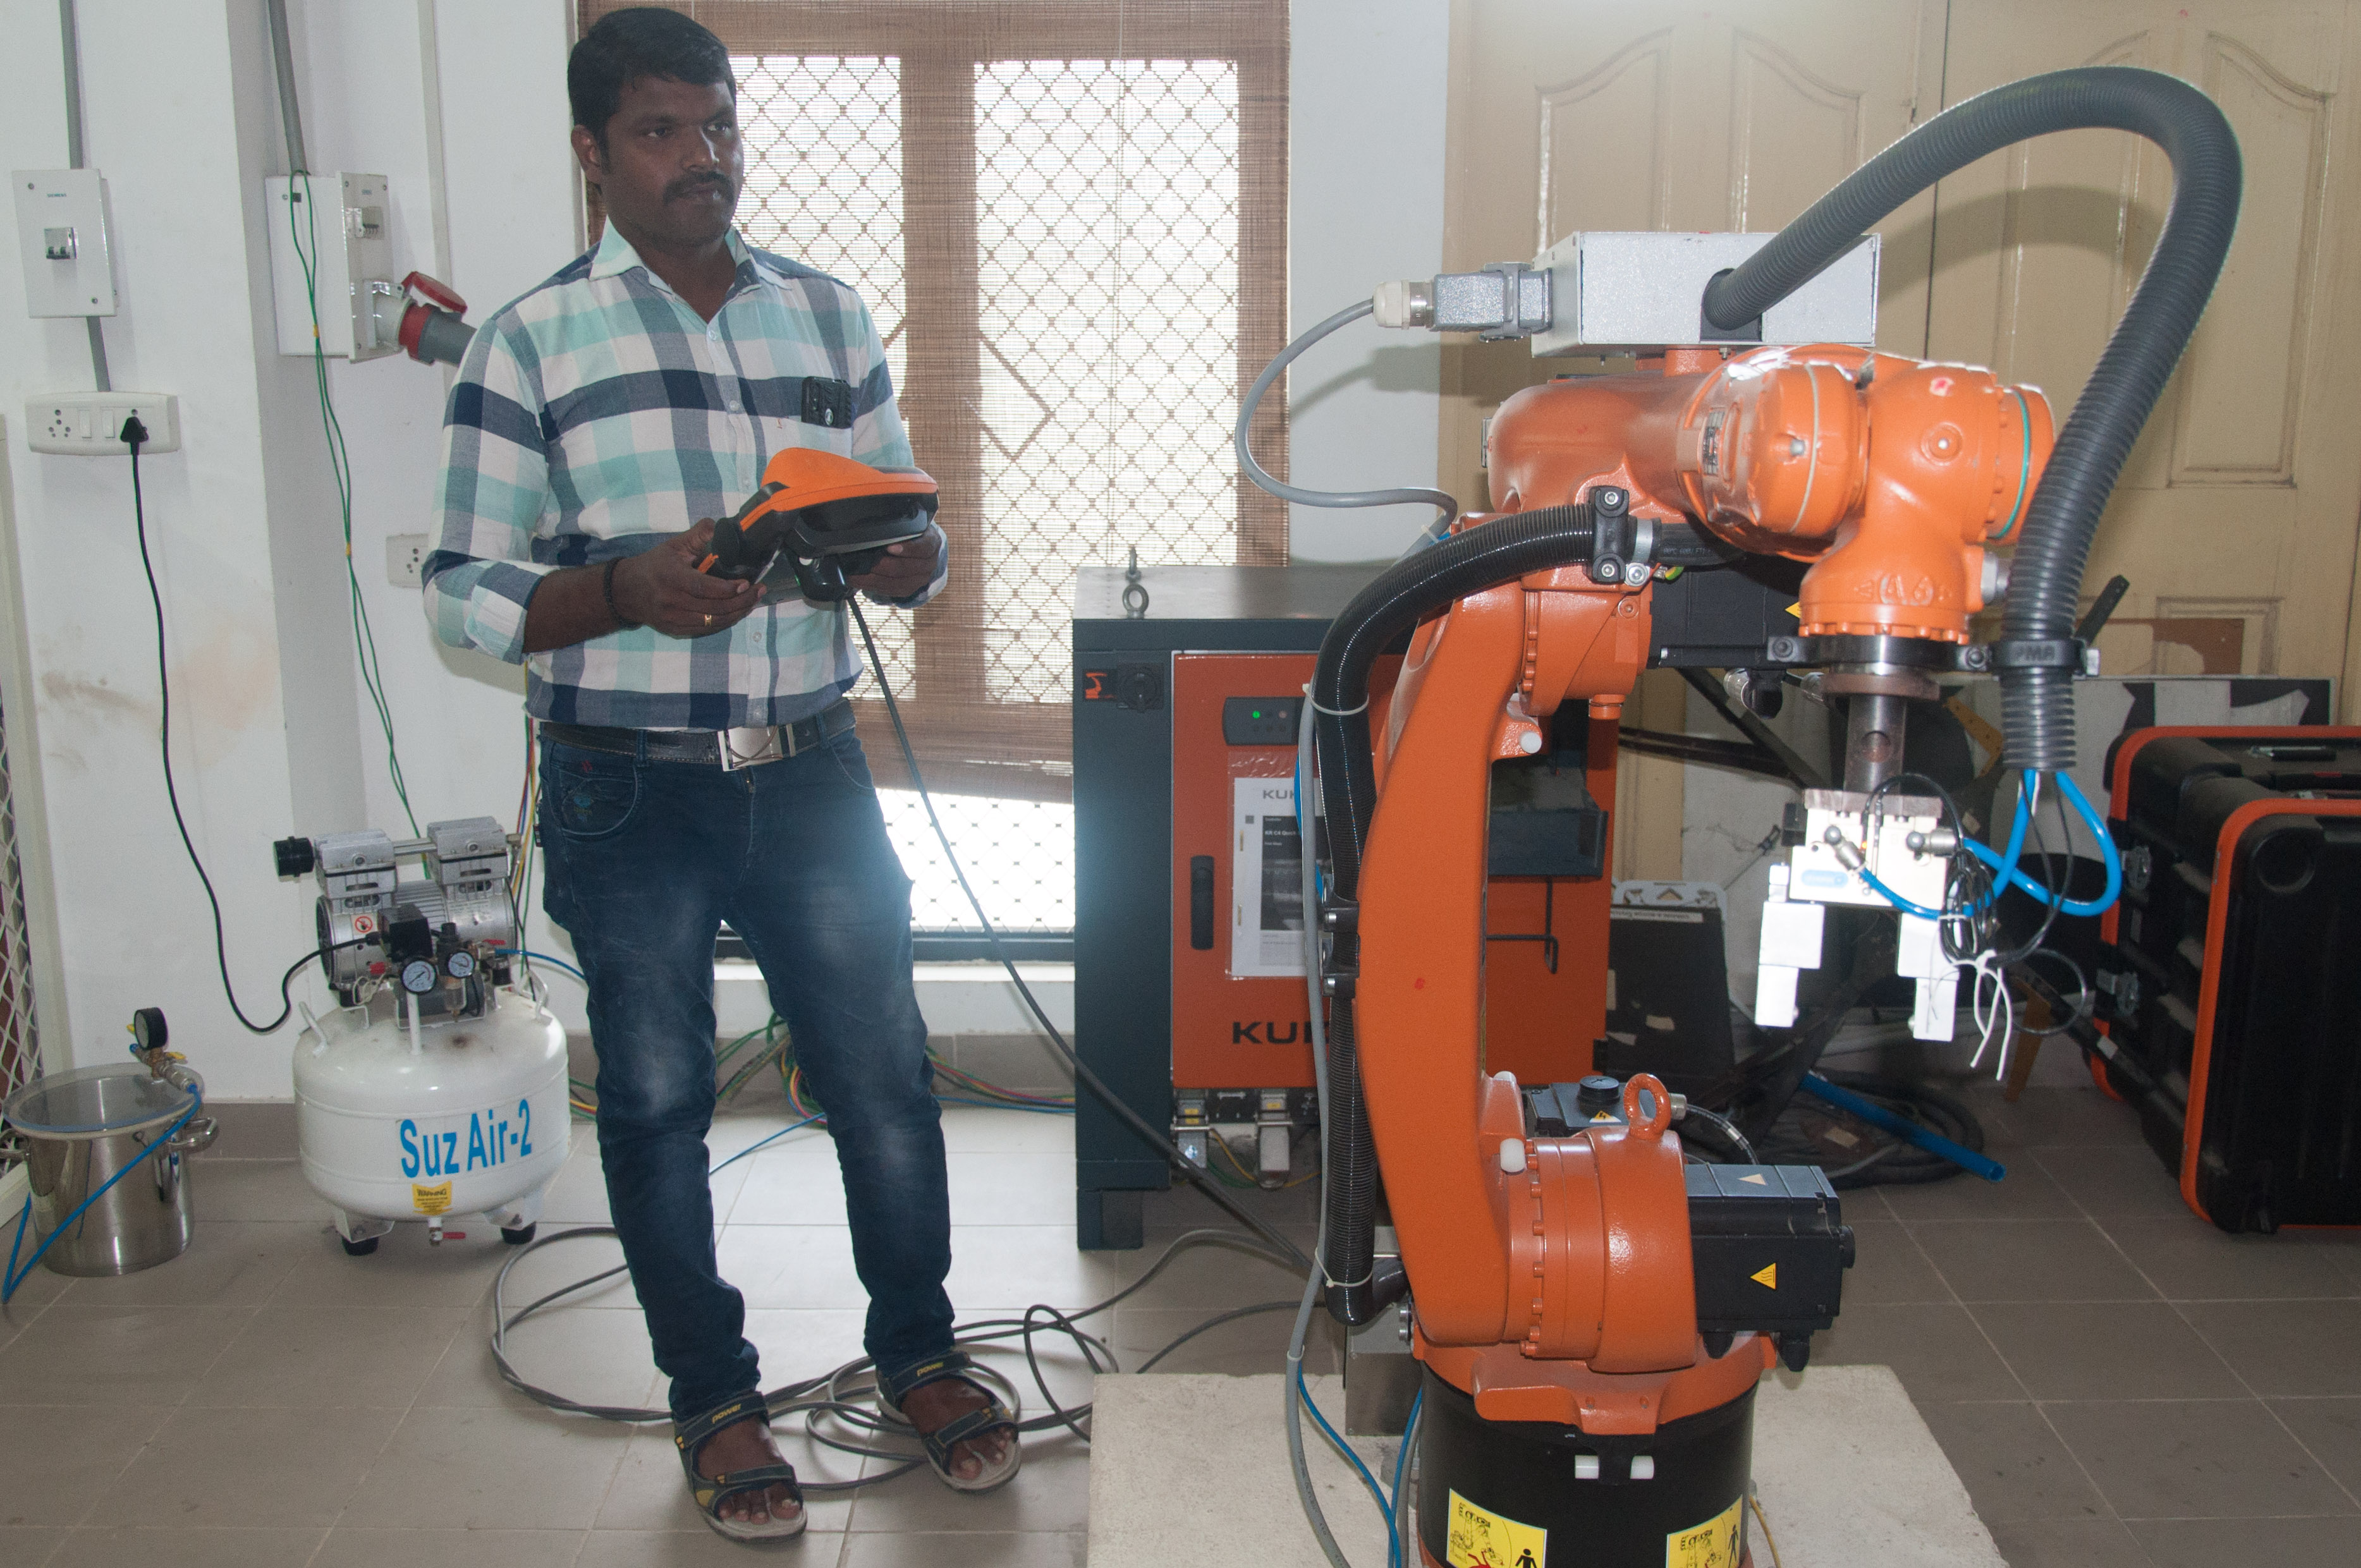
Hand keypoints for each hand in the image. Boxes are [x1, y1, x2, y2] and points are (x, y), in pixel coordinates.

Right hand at [612, 519, 759, 637]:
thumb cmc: (653, 566)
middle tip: (759, 591)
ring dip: (737, 613)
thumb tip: (716, 525)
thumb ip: (696, 536)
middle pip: (714, 608)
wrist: (626, 592)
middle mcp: (672, 602)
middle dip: (742, 601)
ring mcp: (673, 620)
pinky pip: (706, 630)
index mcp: (672, 578)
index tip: (747, 583)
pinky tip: (737, 612)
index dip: (728, 589)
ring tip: (753, 601)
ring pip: (713, 622)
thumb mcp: (672, 546)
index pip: (704, 588)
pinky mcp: (675, 631)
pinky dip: (725, 622)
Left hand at [847, 521, 944, 601]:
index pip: (922, 548)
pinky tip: (859, 581)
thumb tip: (874, 525)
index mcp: (932, 543)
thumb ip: (899, 525)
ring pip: (895, 583)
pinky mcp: (909, 589)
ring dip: (872, 579)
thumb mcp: (911, 524)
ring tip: (854, 574)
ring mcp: (920, 579)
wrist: (920, 548)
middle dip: (881, 566)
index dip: (906, 549)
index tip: (889, 547)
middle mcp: (929, 564)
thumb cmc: (910, 533)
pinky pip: (890, 591)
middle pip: (905, 568)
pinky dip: (873, 586)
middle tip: (863, 562)